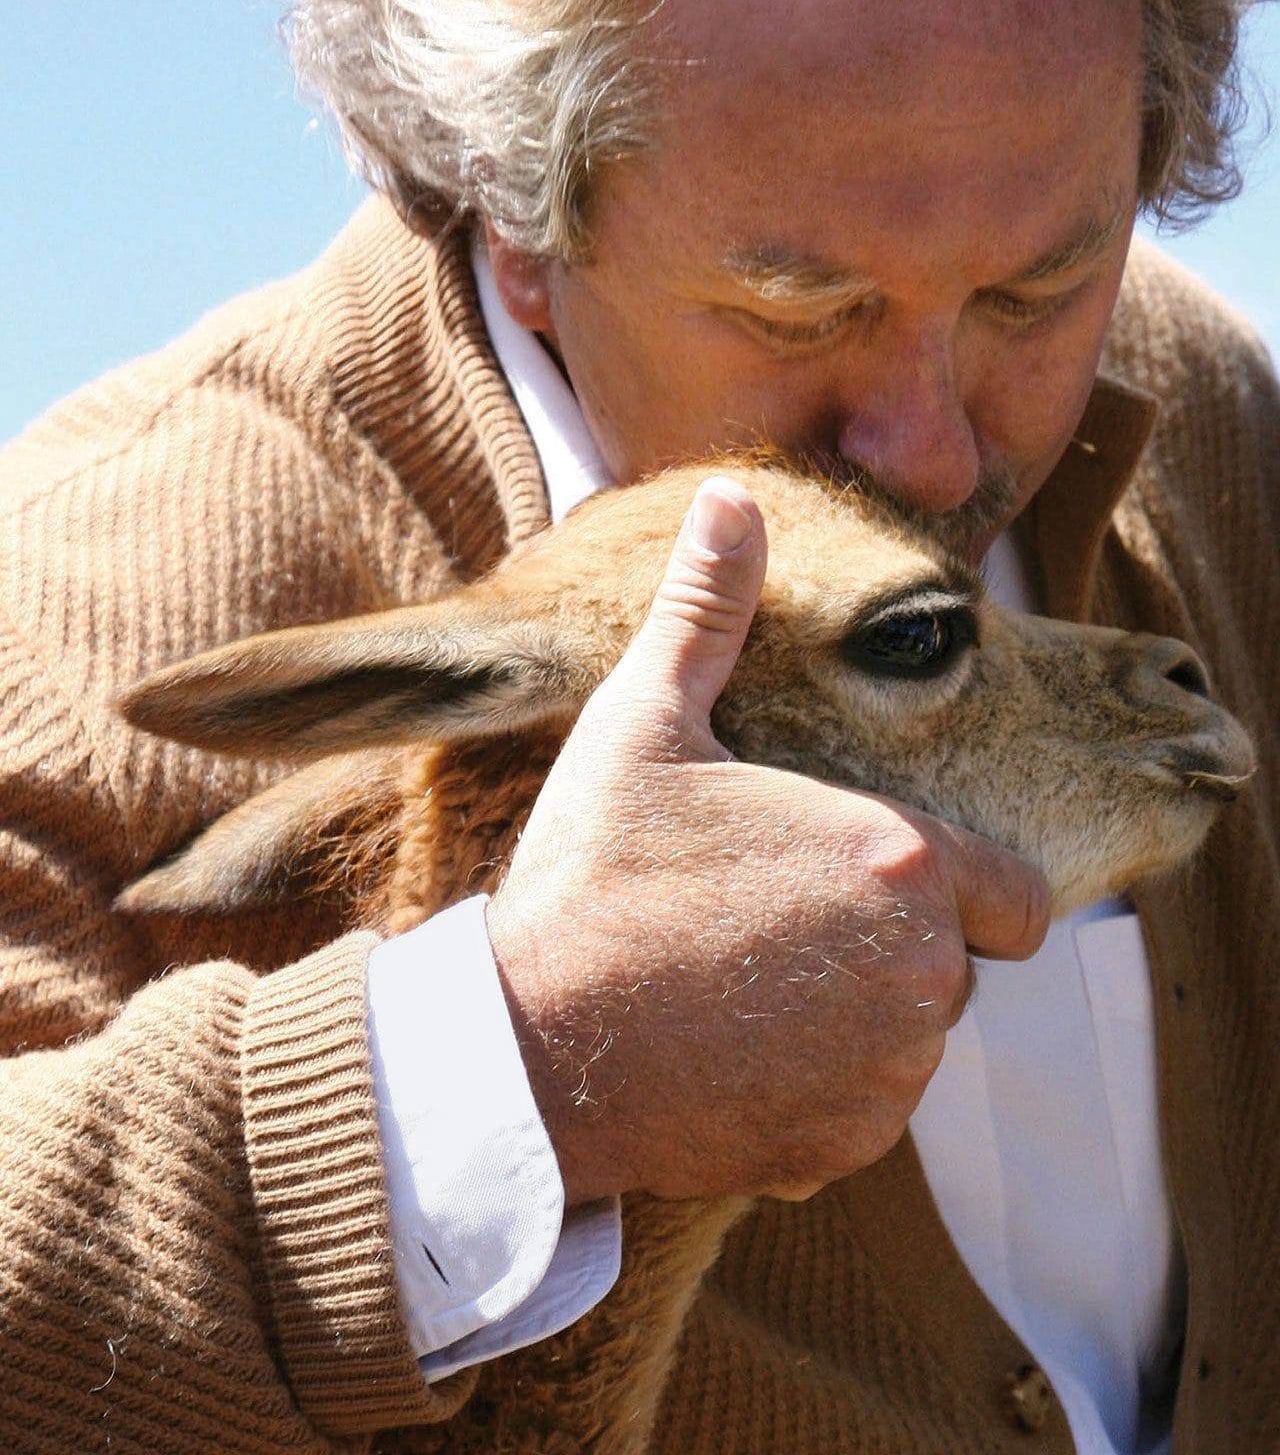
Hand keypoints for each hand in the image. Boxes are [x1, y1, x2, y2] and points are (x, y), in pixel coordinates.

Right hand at [485, 476, 1048, 1206]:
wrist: (526, 1047)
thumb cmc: (592, 872)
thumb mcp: (646, 722)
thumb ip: (711, 610)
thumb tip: (728, 495)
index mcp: (900, 861)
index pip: (1018, 895)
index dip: (955, 880)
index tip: (864, 868)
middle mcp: (922, 978)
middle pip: (957, 961)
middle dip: (892, 937)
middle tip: (776, 914)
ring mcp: (885, 1077)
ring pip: (911, 1036)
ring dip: (858, 1012)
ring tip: (744, 975)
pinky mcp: (840, 1150)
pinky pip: (865, 1108)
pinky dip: (820, 1086)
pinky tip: (730, 1044)